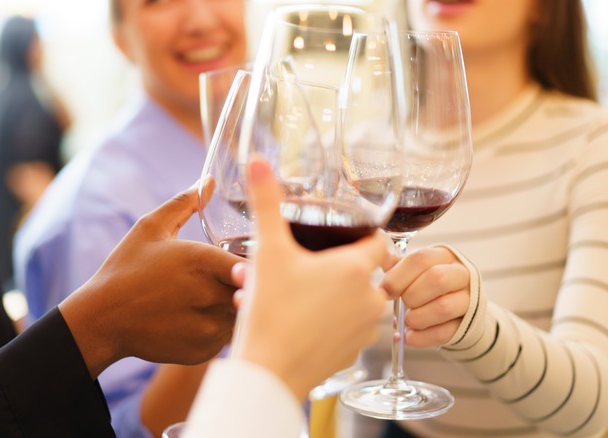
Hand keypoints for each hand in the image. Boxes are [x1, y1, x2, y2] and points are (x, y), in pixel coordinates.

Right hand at [59, 185, 241, 377]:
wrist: (102, 320)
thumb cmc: (125, 269)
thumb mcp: (150, 228)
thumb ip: (185, 202)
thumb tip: (209, 181)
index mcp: (202, 262)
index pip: (253, 262)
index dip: (251, 261)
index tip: (241, 260)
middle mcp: (210, 296)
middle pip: (252, 288)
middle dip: (245, 283)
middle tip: (227, 278)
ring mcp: (208, 327)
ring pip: (242, 314)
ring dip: (234, 305)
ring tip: (209, 297)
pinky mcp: (203, 350)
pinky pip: (227, 336)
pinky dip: (220, 326)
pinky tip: (198, 316)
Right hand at [232, 158, 387, 400]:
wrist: (268, 372)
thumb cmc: (271, 311)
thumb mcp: (267, 251)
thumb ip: (266, 202)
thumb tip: (257, 161)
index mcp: (356, 270)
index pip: (378, 241)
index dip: (359, 235)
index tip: (338, 236)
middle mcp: (369, 300)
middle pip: (361, 272)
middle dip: (330, 266)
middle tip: (298, 267)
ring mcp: (363, 331)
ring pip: (350, 302)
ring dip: (325, 295)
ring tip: (288, 295)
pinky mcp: (350, 355)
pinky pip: (342, 329)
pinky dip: (323, 322)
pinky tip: (292, 320)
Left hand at [381, 246, 470, 347]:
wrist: (456, 310)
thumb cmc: (427, 285)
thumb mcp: (414, 270)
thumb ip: (396, 264)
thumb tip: (379, 257)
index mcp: (443, 256)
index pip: (420, 259)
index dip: (398, 276)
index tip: (384, 290)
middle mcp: (461, 274)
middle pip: (436, 279)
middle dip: (411, 295)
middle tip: (400, 304)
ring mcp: (469, 300)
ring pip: (443, 307)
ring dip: (417, 318)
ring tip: (407, 321)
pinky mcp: (468, 325)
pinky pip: (444, 333)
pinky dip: (422, 337)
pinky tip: (410, 336)